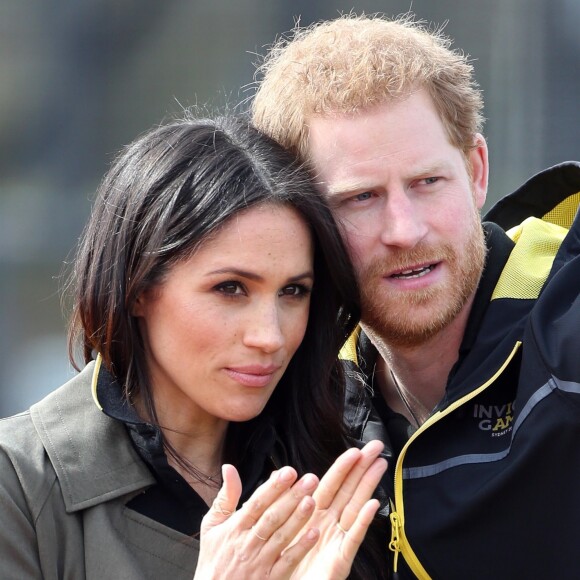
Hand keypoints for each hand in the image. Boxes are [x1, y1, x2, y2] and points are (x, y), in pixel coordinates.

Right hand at [194, 464, 320, 578]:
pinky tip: (313, 534)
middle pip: (272, 517)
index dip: (273, 487)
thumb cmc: (213, 559)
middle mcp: (247, 544)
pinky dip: (300, 548)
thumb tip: (229, 467)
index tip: (288, 471)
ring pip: (281, 537)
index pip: (256, 503)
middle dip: (292, 497)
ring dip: (298, 519)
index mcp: (235, 528)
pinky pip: (287, 562)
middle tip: (310, 479)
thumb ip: (225, 497)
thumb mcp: (211, 527)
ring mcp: (259, 563)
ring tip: (312, 500)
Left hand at [290, 440, 387, 579]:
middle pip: (348, 490)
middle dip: (362, 467)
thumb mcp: (280, 526)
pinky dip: (363, 520)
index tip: (356, 449)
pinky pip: (353, 537)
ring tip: (379, 465)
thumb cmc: (285, 562)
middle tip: (377, 447)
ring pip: (354, 506)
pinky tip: (373, 505)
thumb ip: (282, 499)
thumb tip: (277, 471)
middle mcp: (329, 523)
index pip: (331, 484)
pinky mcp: (341, 560)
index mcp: (314, 514)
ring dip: (367, 486)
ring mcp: (337, 540)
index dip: (343, 466)